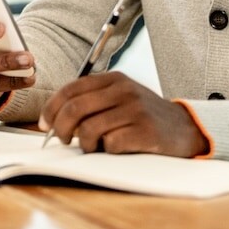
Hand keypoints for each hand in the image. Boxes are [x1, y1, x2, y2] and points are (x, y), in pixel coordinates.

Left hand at [39, 71, 206, 156]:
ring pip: (89, 128)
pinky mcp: (145, 131)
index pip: (70, 89)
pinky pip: (111, 143)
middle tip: (62, 140)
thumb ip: (92, 101)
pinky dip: (106, 150)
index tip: (45, 125)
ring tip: (91, 146)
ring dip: (84, 143)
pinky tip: (114, 148)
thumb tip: (54, 119)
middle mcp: (123, 90)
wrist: (183, 127)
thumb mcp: (119, 97)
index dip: (51, 109)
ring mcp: (135, 110)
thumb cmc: (143, 115)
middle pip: (75, 109)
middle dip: (61, 128)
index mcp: (113, 79)